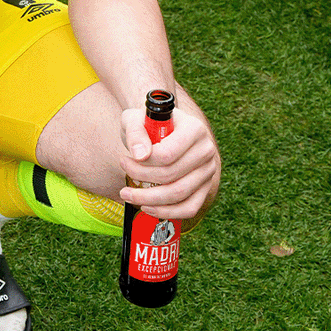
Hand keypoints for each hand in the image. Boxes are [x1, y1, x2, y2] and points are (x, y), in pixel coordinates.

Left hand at [119, 104, 219, 220]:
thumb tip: (140, 155)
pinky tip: (147, 208)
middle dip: (140, 179)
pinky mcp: (205, 187)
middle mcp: (206, 150)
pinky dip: (167, 212)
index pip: (167, 155)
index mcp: (194, 129)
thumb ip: (136, 133)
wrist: (161, 128)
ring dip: (149, 200)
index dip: (142, 163)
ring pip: (179, 194)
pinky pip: (189, 207)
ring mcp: (208, 170)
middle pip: (171, 175)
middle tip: (122, 175)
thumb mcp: (135, 119)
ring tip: (127, 195)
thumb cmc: (147, 123)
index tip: (124, 159)